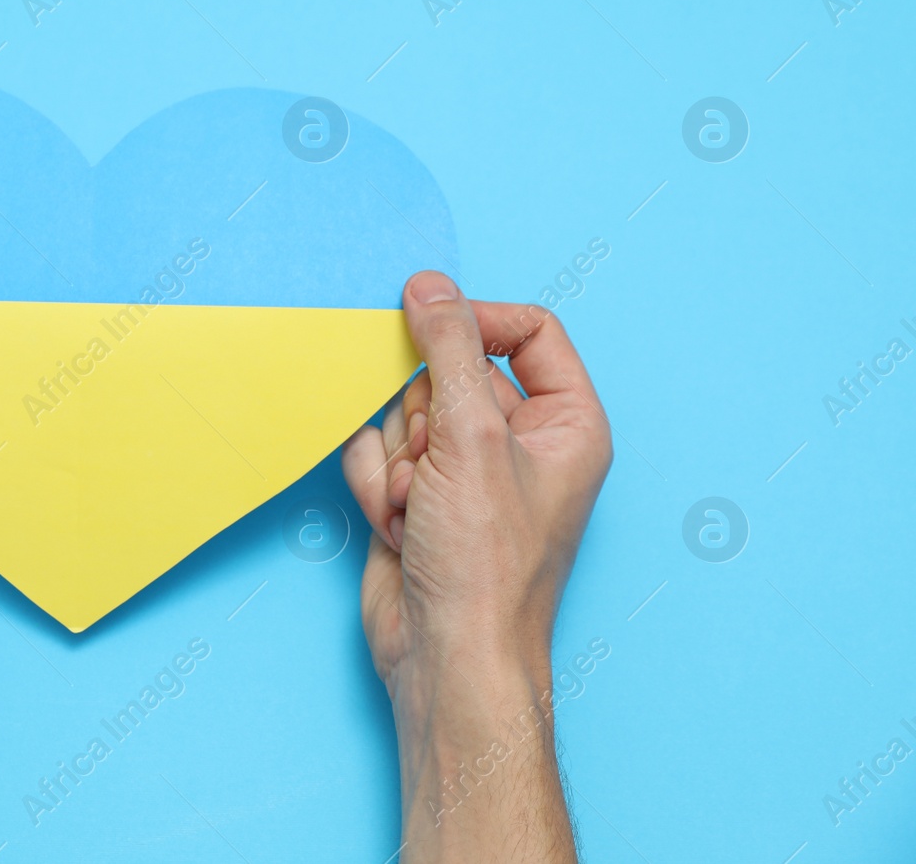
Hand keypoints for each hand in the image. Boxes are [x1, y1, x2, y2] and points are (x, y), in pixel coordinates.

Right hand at [341, 271, 611, 860]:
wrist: (445, 657)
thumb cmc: (486, 566)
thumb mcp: (470, 439)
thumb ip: (446, 349)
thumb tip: (427, 285)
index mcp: (566, 422)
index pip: (527, 331)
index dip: (474, 322)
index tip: (426, 326)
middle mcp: (519, 441)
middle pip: (447, 371)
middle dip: (423, 417)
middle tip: (436, 463)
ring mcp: (464, 469)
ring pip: (402, 410)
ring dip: (395, 457)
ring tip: (417, 507)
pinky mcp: (417, 494)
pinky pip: (376, 450)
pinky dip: (375, 484)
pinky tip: (396, 526)